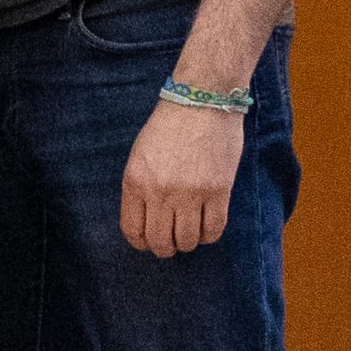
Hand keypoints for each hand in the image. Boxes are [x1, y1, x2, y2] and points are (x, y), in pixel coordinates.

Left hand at [121, 99, 242, 257]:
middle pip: (159, 242)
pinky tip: (206, 229)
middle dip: (165, 248)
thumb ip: (140, 187)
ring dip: (188, 243)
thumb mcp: (140, 156)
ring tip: (190, 235)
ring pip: (187, 241)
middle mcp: (159, 192)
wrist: (201, 101)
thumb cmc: (169, 126)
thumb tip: (146, 220)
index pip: (132, 230)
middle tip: (171, 244)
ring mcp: (190, 193)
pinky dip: (209, 236)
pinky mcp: (218, 191)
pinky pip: (213, 229)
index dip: (141, 243)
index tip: (148, 243)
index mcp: (135, 182)